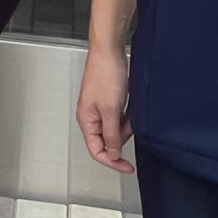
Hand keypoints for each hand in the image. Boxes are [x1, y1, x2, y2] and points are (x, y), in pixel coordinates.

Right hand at [76, 44, 134, 173]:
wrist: (109, 51)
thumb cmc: (105, 74)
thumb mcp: (111, 110)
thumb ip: (112, 135)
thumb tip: (112, 154)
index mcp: (86, 120)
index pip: (97, 151)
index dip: (113, 161)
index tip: (127, 166)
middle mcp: (90, 115)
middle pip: (105, 141)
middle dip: (121, 138)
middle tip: (131, 128)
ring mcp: (98, 107)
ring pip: (113, 129)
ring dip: (124, 126)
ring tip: (130, 114)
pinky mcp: (106, 99)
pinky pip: (117, 117)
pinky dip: (125, 116)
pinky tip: (129, 107)